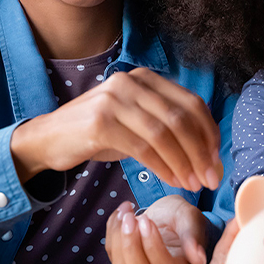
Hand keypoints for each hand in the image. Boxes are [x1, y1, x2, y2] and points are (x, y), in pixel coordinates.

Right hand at [10, 67, 221, 190]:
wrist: (47, 138)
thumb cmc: (98, 134)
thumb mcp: (136, 122)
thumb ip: (168, 128)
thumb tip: (207, 154)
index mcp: (145, 78)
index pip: (191, 103)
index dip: (209, 133)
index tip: (216, 160)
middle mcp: (131, 82)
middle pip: (181, 118)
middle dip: (201, 152)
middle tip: (210, 178)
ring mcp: (115, 99)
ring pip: (165, 133)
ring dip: (184, 163)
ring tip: (193, 184)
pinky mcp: (101, 122)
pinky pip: (143, 148)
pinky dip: (163, 167)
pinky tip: (171, 181)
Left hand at [105, 195, 209, 263]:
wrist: (167, 214)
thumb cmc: (182, 217)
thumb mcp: (191, 218)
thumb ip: (193, 236)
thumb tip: (199, 259)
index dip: (154, 249)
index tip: (147, 220)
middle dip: (132, 249)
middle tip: (131, 219)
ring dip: (119, 239)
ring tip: (127, 213)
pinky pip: (111, 255)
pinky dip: (112, 232)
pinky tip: (122, 213)